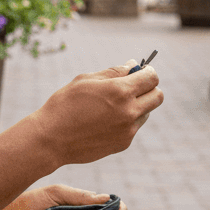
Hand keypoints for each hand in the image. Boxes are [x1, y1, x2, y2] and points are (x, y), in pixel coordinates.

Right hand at [25, 61, 163, 166]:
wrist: (51, 139)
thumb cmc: (65, 104)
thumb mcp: (86, 80)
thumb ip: (114, 72)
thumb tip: (132, 65)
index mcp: (120, 91)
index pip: (152, 78)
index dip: (148, 72)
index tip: (142, 71)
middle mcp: (129, 111)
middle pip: (158, 96)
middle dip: (149, 88)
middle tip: (134, 86)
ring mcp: (128, 129)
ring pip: (147, 112)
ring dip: (138, 105)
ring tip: (113, 105)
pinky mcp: (124, 143)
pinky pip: (134, 127)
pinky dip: (127, 121)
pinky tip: (106, 120)